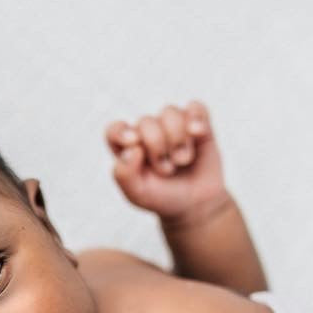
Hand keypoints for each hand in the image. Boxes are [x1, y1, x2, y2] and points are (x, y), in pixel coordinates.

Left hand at [106, 101, 228, 227]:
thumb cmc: (163, 198)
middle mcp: (147, 133)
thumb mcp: (137, 194)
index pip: (114, 130)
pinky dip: (196, 119)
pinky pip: (195, 108)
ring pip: (169, 112)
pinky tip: (198, 133)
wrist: (196, 204)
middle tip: (166, 170)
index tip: (133, 143)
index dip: (121, 132)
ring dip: (177, 139)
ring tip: (181, 161)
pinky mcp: (197, 124)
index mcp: (127, 148)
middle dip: (157, 148)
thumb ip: (124, 174)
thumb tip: (132, 148)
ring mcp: (172, 126)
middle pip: (146, 122)